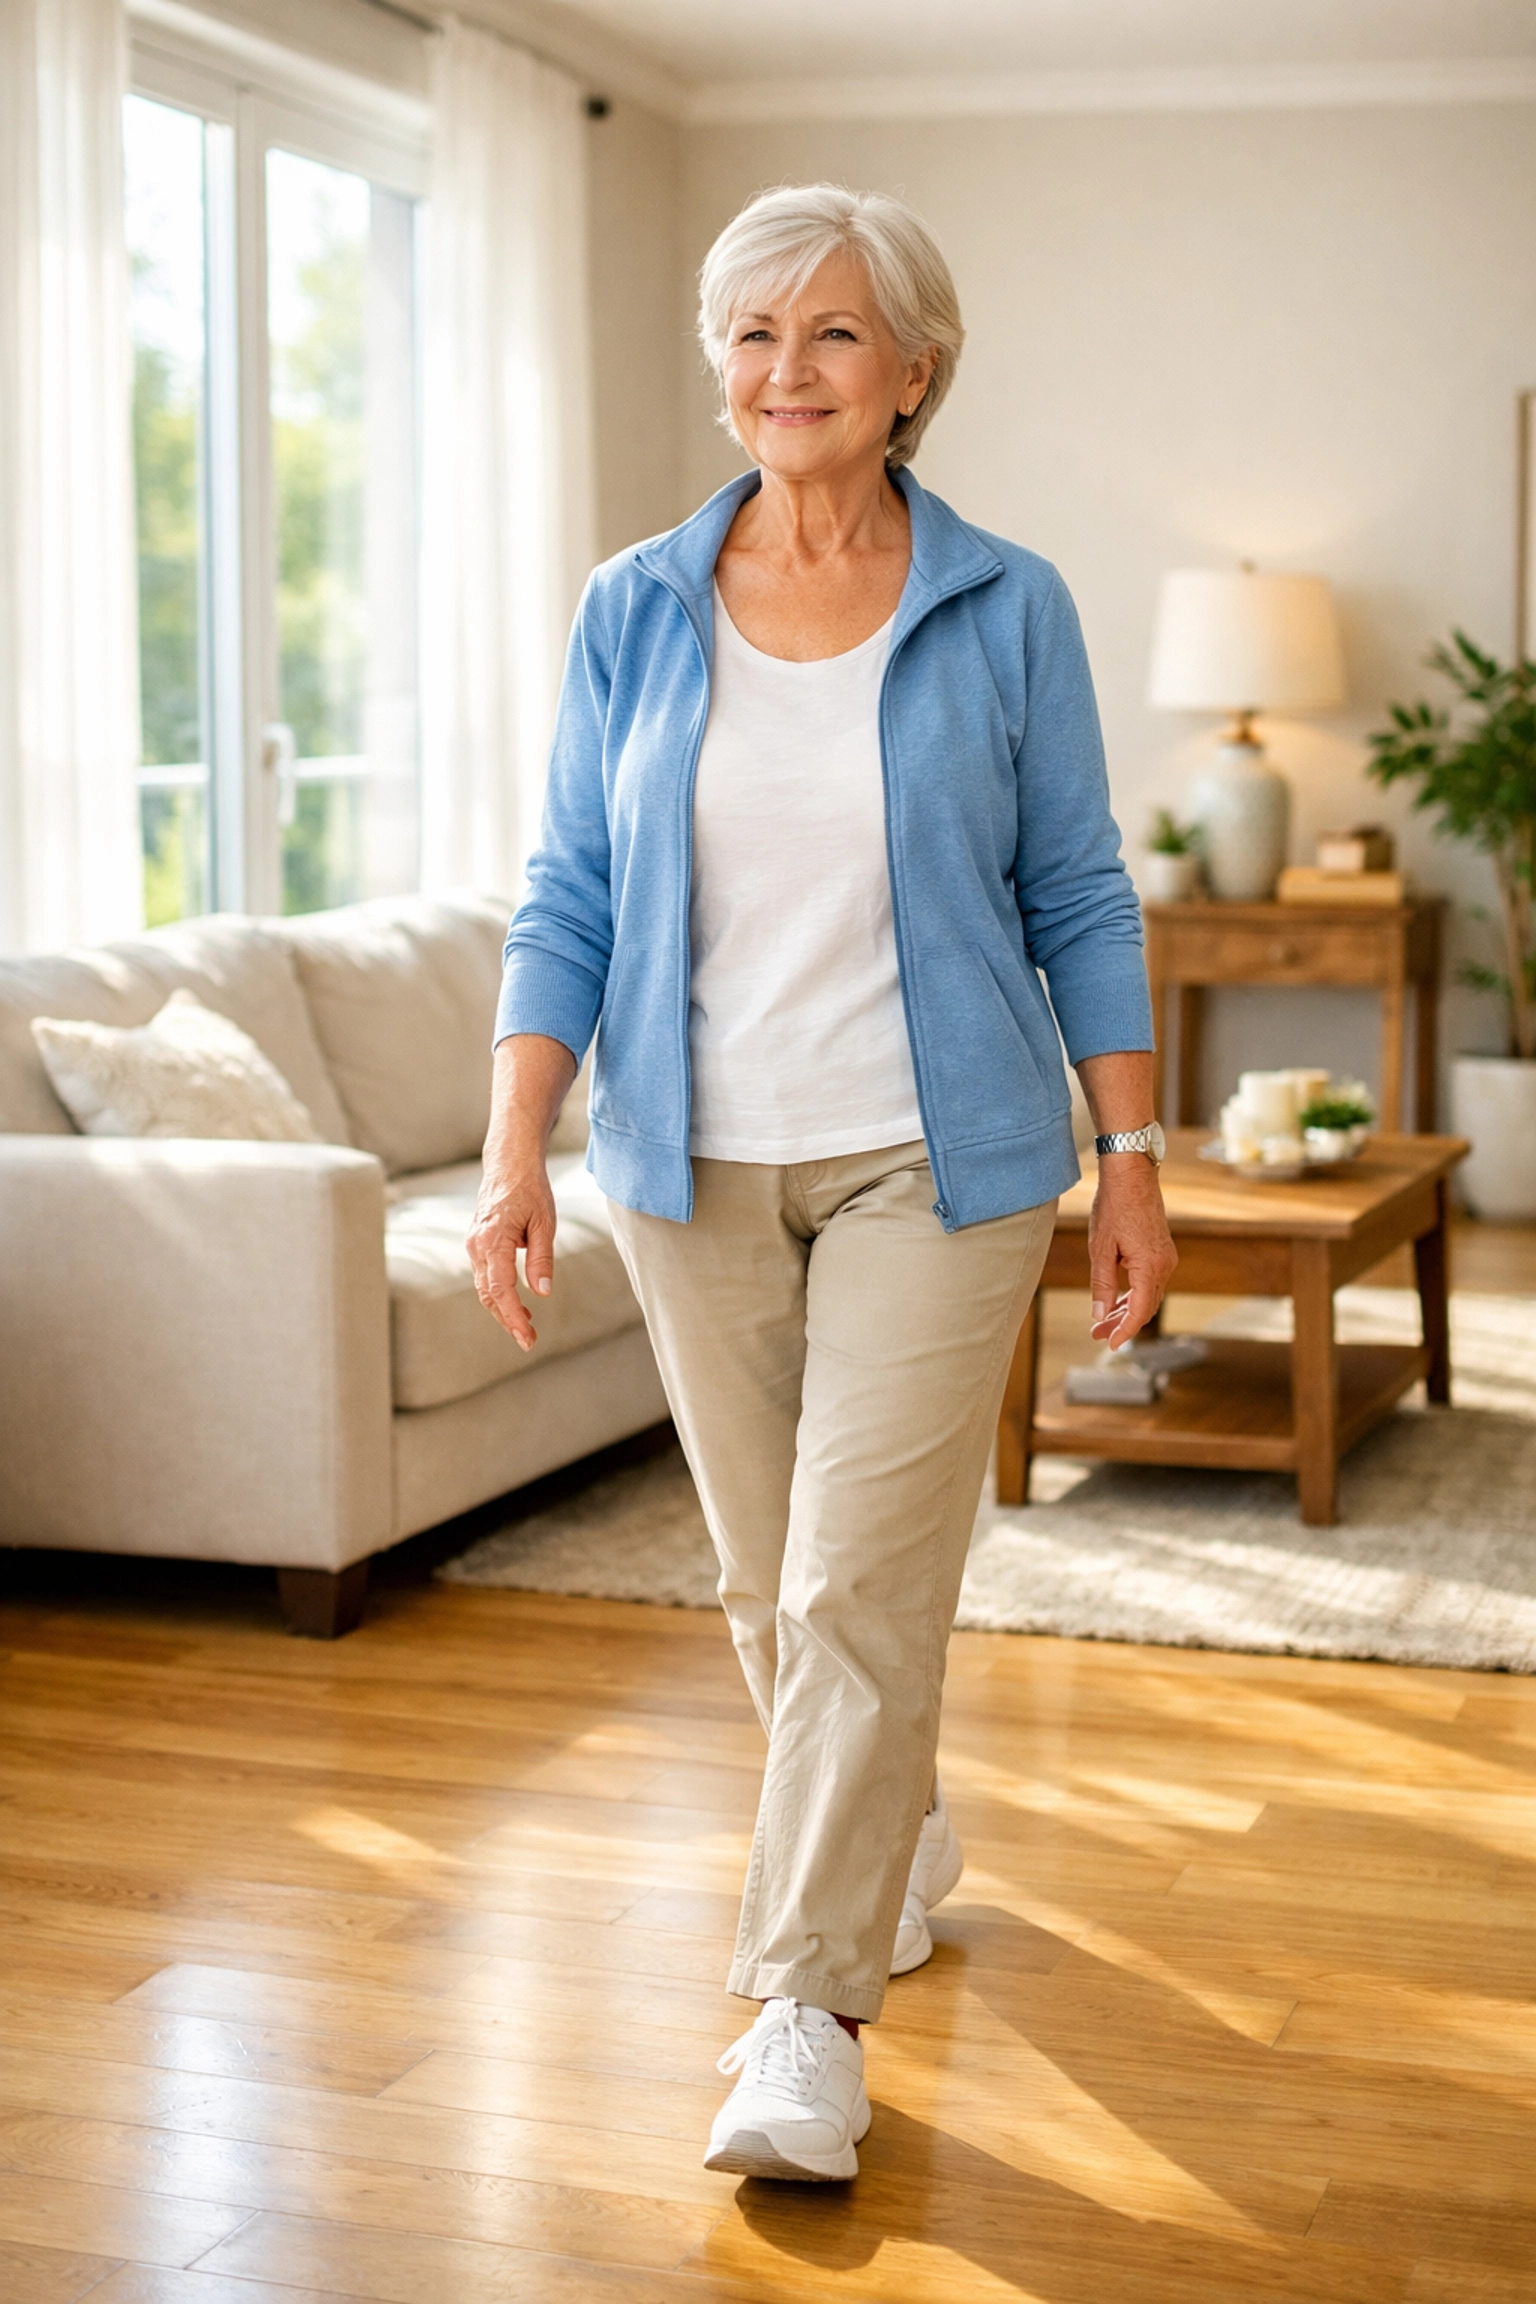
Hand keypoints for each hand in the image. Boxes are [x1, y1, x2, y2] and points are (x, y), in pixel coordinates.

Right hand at [467, 1149, 555, 1351]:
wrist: (509, 1165)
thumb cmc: (530, 1190)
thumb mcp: (544, 1223)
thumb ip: (541, 1259)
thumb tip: (542, 1292)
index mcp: (493, 1240)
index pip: (500, 1289)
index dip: (513, 1316)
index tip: (527, 1335)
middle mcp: (477, 1245)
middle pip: (488, 1294)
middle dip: (507, 1320)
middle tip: (528, 1341)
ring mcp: (474, 1245)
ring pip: (484, 1288)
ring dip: (502, 1310)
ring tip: (526, 1329)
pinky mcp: (477, 1245)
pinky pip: (485, 1276)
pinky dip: (499, 1294)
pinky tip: (518, 1305)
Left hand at [1087, 1155, 1176, 1350]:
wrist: (1131, 1175)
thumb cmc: (1114, 1206)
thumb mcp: (1100, 1250)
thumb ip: (1102, 1286)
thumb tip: (1100, 1315)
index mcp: (1150, 1267)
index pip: (1140, 1312)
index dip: (1125, 1331)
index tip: (1110, 1344)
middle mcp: (1164, 1265)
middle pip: (1145, 1307)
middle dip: (1122, 1324)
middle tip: (1098, 1334)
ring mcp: (1165, 1258)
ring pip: (1148, 1295)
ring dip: (1127, 1310)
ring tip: (1103, 1321)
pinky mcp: (1161, 1251)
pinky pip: (1149, 1282)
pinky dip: (1134, 1294)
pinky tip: (1117, 1300)